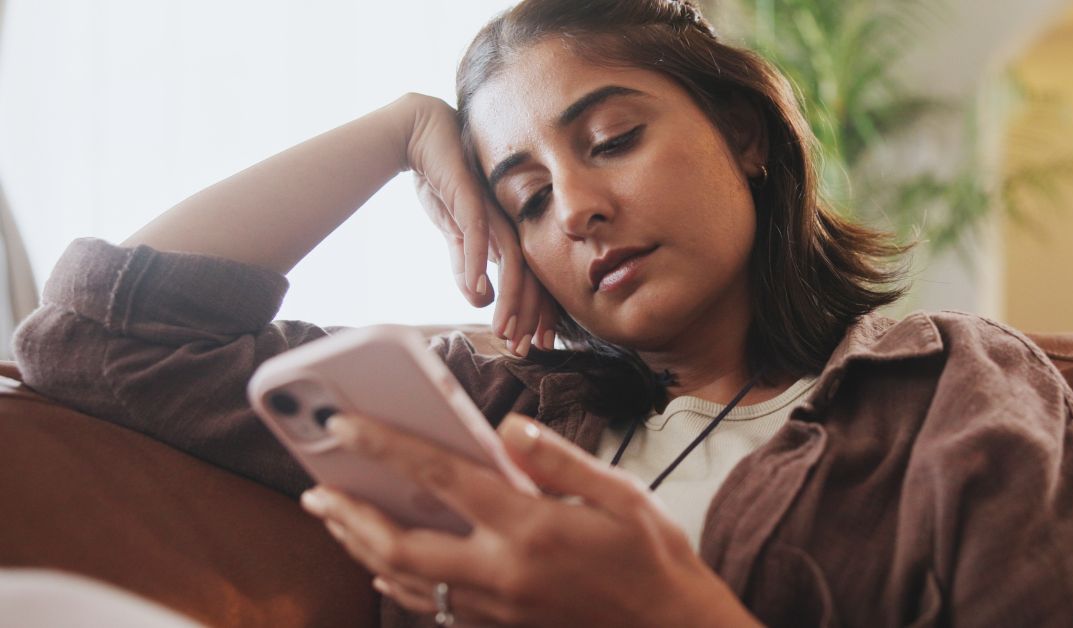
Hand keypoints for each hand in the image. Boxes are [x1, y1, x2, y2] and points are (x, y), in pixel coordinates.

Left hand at [300, 413, 762, 627]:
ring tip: (334, 518)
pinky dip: (395, 583)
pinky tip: (382, 566)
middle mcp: (503, 572)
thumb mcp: (622, 495)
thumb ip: (559, 460)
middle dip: (349, 515)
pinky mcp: (500, 626)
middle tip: (315, 489)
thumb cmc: (651, 557)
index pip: (442, 479)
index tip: (342, 423)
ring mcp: (496, 608)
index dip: (386, 446)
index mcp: (531, 528)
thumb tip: (507, 426)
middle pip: (401, 546)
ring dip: (361, 548)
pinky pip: (430, 607)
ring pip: (406, 581)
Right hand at [400, 93, 557, 353]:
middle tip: (525, 349)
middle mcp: (511, 221)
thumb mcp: (454, 232)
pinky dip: (478, 264)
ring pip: (512, 260)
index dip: (537, 312)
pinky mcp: (471, 196)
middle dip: (529, 315)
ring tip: (503, 329)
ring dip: (510, 298)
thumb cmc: (443, 181)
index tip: (536, 344)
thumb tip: (478, 299)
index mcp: (512, 230)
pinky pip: (479, 234)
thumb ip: (465, 265)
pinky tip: (477, 290)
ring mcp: (494, 209)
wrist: (422, 135)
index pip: (534, 277)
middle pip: (531, 274)